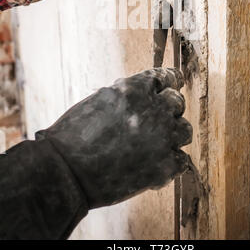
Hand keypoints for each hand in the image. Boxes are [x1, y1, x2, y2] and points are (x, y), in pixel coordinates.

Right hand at [35, 68, 191, 208]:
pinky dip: (170, 163)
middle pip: (177, 102)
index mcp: (134, 88)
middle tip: (158, 120)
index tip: (177, 81)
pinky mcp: (164, 166)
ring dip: (173, 135)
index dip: (172, 79)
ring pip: (184, 130)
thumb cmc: (73, 136)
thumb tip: (146, 92)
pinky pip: (181, 160)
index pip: (165, 77)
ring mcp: (162, 137)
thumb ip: (127, 94)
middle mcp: (153, 109)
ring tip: (157, 144)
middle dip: (169, 109)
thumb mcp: (100, 100)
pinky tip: (154, 165)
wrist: (65, 173)